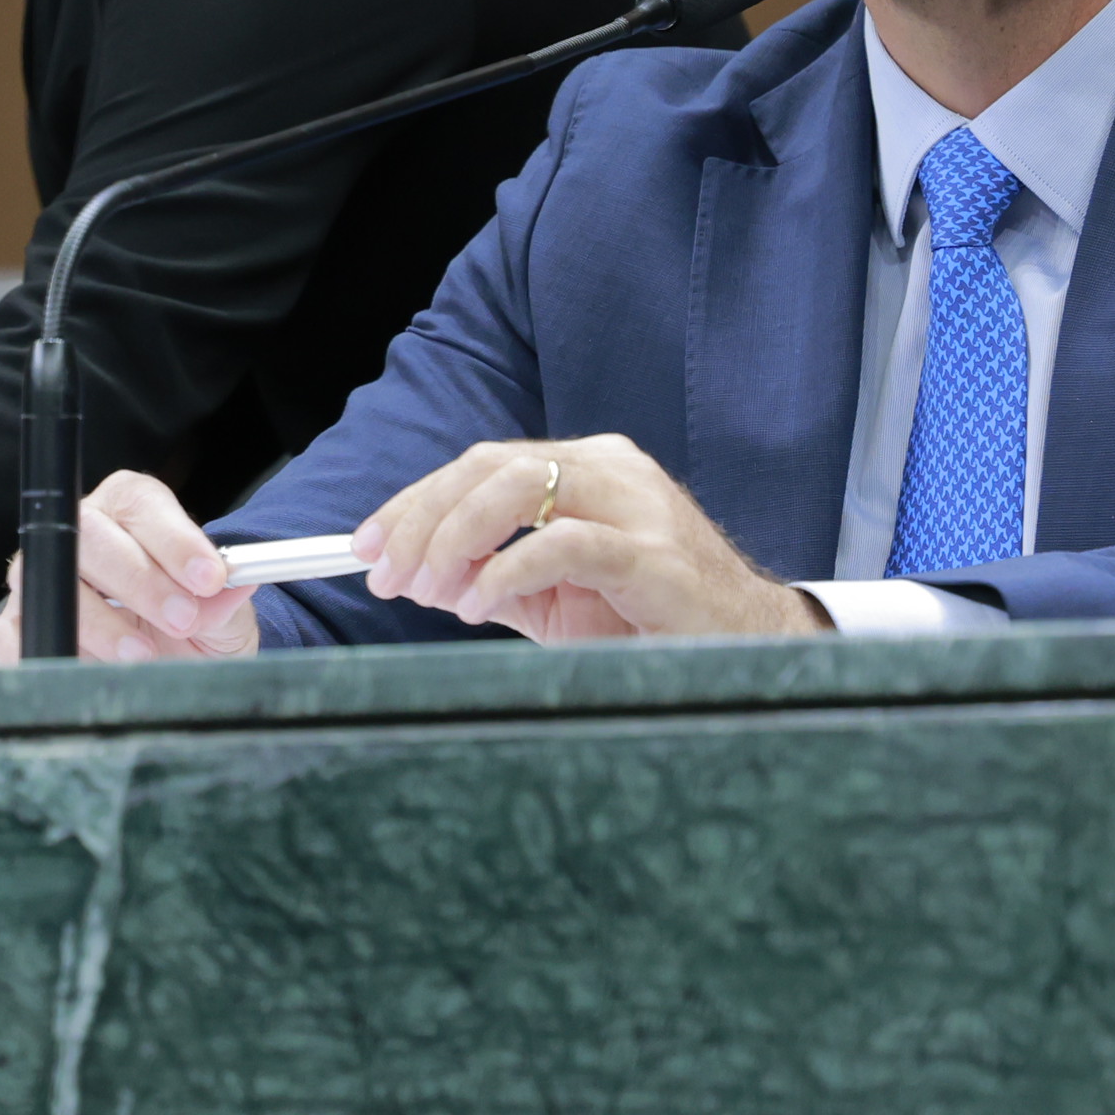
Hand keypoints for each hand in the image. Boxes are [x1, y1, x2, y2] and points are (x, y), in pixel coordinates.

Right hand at [0, 470, 263, 664]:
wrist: (174, 662)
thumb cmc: (193, 623)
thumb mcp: (222, 613)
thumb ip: (224, 598)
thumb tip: (231, 585)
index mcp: (131, 510)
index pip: (142, 504)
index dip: (174, 539)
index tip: (209, 577)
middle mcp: (81, 534)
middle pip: (90, 536)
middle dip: (140, 580)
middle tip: (181, 617)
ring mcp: (42, 578)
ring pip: (50, 582)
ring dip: (99, 622)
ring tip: (143, 654)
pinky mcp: (16, 625)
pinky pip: (9, 634)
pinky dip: (48, 651)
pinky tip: (92, 669)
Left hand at [355, 435, 828, 642]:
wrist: (749, 650)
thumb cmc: (647, 620)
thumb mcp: (553, 597)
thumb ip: (490, 577)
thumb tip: (417, 574)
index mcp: (585, 466)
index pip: (481, 464)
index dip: (415, 501)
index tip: (366, 547)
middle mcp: (610, 468)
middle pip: (488, 466)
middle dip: (421, 519)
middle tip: (382, 573)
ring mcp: (636, 505)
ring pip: (518, 486)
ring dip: (454, 537)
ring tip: (426, 588)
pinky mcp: (654, 554)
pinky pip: (563, 543)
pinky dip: (505, 571)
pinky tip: (475, 604)